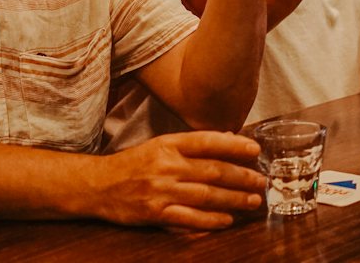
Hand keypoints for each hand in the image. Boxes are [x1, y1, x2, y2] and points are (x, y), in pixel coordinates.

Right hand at [93, 131, 264, 230]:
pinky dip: (211, 221)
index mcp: (168, 144)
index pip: (207, 141)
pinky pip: (189, 219)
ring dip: (233, 199)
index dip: (234, 144)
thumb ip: (191, 144)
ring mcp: (161, 190)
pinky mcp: (155, 213)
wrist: (97, 185)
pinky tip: (227, 220)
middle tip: (261, 180)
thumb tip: (228, 139)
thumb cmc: (133, 164)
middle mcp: (166, 165)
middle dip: (242, 176)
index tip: (255, 149)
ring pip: (206, 195)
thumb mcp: (160, 145)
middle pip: (212, 170)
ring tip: (253, 201)